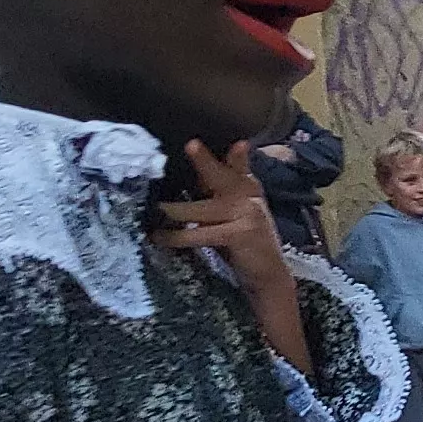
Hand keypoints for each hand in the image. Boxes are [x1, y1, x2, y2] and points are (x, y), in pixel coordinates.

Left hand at [155, 143, 310, 368]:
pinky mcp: (239, 234)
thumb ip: (217, 195)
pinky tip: (162, 238)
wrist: (269, 278)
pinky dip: (178, 236)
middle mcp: (251, 198)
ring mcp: (248, 215)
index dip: (237, 156)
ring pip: (201, 209)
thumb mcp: (233, 215)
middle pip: (223, 177)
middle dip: (206, 162)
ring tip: (154, 212)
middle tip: (191, 145)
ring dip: (174, 212)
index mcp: (250, 190)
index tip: (237, 142)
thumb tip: (191, 176)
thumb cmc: (244, 245)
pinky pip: (201, 233)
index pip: (239, 169)